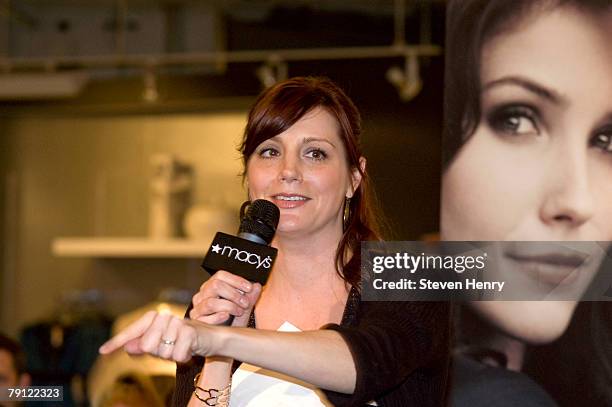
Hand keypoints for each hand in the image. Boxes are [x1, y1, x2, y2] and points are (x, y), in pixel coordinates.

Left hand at [98, 311, 216, 362]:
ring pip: (162, 352)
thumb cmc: (182, 341)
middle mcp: (163, 317)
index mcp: (153, 318)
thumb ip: (142, 346)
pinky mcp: (189, 332)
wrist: (210, 338)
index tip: (102, 352)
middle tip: (170, 348)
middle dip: (157, 353)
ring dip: (172, 356)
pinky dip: (183, 358)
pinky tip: (189, 350)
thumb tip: (128, 348)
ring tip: (180, 348)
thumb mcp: (160, 346)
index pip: (131, 332)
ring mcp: (176, 323)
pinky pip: (177, 356)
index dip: (116, 343)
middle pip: (146, 346)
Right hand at [190, 270, 261, 326]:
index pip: (220, 275)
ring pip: (211, 302)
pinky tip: (226, 317)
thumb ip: (250, 298)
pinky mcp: (196, 322)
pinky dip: (217, 317)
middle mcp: (202, 295)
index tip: (249, 288)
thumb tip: (257, 286)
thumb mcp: (243, 309)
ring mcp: (197, 308)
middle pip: (215, 285)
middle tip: (245, 303)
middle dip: (234, 294)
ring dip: (229, 306)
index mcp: (212, 287)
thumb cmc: (232, 323)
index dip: (236, 280)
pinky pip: (204, 318)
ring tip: (238, 311)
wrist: (223, 342)